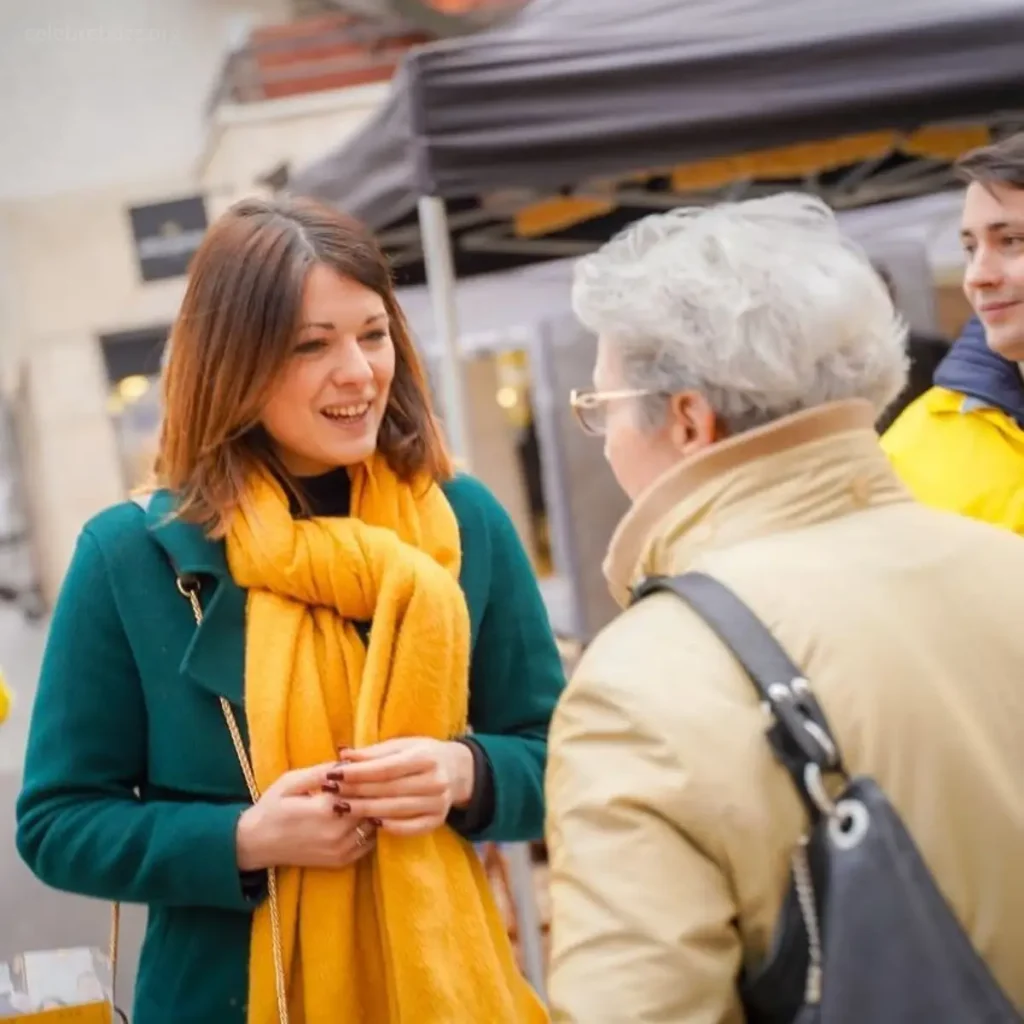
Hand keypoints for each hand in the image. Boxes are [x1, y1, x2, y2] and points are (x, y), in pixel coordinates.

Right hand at [235, 764, 377, 870]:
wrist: (256, 844)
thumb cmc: (271, 807)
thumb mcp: (290, 782)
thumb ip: (319, 772)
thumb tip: (346, 762)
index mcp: (324, 809)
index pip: (360, 788)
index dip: (364, 776)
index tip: (364, 766)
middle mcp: (336, 832)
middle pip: (370, 807)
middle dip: (372, 792)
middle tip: (370, 779)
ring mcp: (340, 850)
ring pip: (373, 825)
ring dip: (373, 811)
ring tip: (366, 797)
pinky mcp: (341, 861)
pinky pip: (369, 843)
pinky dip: (370, 829)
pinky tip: (362, 817)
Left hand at [331, 738, 475, 837]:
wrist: (457, 770)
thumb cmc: (422, 754)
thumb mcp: (402, 745)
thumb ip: (374, 753)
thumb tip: (344, 755)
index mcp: (426, 757)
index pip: (385, 768)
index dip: (358, 773)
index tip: (334, 773)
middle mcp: (435, 781)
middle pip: (388, 790)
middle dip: (357, 791)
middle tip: (332, 792)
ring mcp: (438, 803)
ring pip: (395, 810)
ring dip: (365, 810)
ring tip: (342, 808)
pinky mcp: (438, 820)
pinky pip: (409, 828)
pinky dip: (389, 826)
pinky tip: (370, 822)